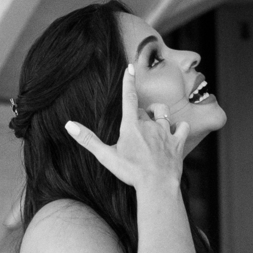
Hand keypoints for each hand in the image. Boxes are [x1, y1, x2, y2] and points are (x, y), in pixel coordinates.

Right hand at [65, 63, 188, 191]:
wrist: (157, 185)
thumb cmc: (131, 172)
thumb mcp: (106, 156)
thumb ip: (88, 139)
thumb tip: (69, 124)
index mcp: (131, 125)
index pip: (129, 97)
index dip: (128, 81)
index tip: (130, 67)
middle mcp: (149, 124)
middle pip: (144, 110)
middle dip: (140, 115)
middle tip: (135, 131)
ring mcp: (165, 132)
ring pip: (163, 113)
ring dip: (159, 115)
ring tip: (155, 123)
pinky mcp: (178, 143)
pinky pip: (183, 127)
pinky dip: (180, 127)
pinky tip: (176, 132)